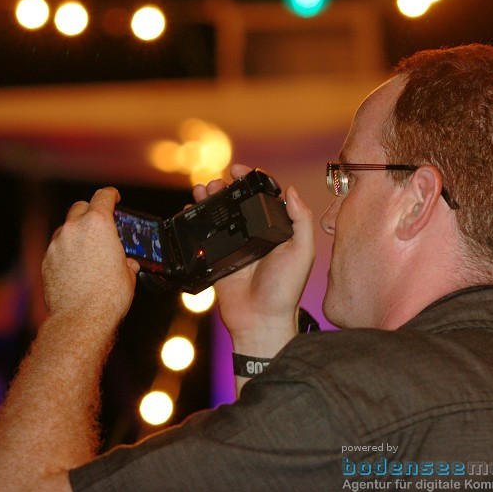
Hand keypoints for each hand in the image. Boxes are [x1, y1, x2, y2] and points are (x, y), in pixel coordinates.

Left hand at [42, 187, 138, 328]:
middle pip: (80, 207)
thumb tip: (127, 263)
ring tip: (88, 249)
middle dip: (91, 211)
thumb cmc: (108, 296)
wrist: (81, 318)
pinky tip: (76, 266)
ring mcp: (57, 244)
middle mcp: (75, 228)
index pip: (103, 196)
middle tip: (101, 223)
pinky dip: (66, 250)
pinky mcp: (46, 260)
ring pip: (66, 227)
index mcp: (99, 224)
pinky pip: (57, 247)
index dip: (111, 195)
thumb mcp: (128, 273)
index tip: (114, 198)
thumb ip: (126, 260)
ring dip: (77, 232)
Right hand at [192, 164, 314, 355]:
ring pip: (220, 215)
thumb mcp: (302, 252)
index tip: (239, 170)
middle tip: (216, 181)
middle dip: (225, 187)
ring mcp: (235, 246)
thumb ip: (301, 220)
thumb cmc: (285, 290)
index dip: (251, 181)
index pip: (264, 197)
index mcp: (277, 231)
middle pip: (238, 203)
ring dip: (209, 198)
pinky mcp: (217, 258)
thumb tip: (291, 190)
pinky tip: (190, 210)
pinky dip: (195, 220)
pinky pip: (204, 235)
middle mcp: (256, 235)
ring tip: (202, 189)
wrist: (259, 321)